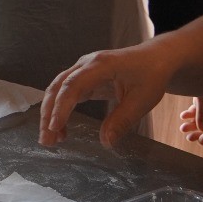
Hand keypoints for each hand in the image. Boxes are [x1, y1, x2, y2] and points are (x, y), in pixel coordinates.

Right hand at [39, 46, 173, 148]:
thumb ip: (122, 120)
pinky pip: (66, 93)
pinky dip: (60, 110)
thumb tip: (106, 143)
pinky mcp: (84, 77)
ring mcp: (82, 69)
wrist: (156, 58)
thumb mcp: (142, 100)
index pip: (72, 86)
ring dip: (50, 113)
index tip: (55, 128)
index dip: (61, 107)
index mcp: (100, 65)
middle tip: (46, 140)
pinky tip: (62, 129)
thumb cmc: (151, 75)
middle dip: (48, 114)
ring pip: (58, 90)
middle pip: (58, 87)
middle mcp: (85, 64)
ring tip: (51, 139)